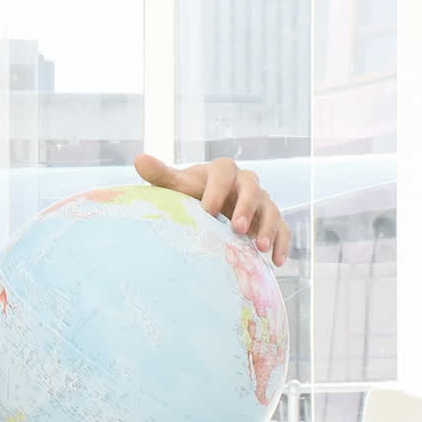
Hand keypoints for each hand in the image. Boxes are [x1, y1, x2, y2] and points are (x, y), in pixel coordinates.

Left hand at [134, 153, 289, 266]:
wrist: (206, 210)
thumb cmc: (189, 195)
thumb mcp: (176, 187)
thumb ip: (162, 175)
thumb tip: (139, 159)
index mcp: (222, 171)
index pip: (224, 172)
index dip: (217, 190)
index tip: (206, 212)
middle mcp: (245, 182)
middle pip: (252, 189)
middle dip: (246, 208)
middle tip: (237, 228)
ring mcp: (261, 201)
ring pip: (271, 209)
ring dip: (268, 227)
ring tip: (261, 248)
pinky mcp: (269, 218)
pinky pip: (283, 228)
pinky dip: (282, 242)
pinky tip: (277, 261)